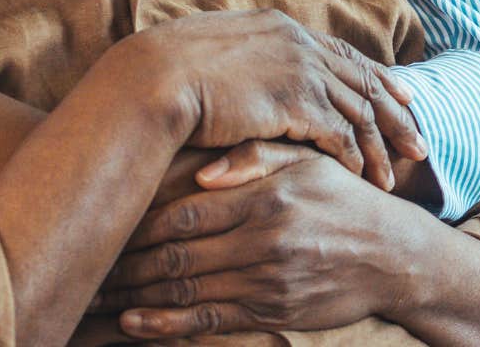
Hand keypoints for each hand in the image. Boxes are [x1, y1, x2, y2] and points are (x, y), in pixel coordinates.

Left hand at [88, 141, 323, 317]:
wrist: (393, 255)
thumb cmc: (340, 198)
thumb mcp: (306, 161)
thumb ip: (255, 154)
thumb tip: (201, 168)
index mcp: (265, 196)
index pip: (184, 211)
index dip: (137, 220)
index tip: (104, 221)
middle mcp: (263, 240)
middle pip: (175, 254)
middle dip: (124, 263)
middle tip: (86, 264)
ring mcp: (267, 281)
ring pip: (186, 290)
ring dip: (135, 297)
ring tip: (96, 296)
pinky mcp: (273, 314)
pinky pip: (210, 321)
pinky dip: (167, 325)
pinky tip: (134, 324)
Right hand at [127, 10, 425, 190]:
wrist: (154, 79)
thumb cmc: (167, 73)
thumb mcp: (212, 53)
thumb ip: (244, 61)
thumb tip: (245, 75)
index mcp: (281, 28)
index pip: (343, 53)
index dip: (377, 76)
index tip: (403, 95)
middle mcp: (299, 44)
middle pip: (365, 81)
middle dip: (396, 116)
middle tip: (420, 144)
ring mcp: (300, 71)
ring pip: (359, 112)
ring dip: (380, 147)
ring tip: (395, 177)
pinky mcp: (295, 102)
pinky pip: (340, 134)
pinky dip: (355, 158)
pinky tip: (363, 179)